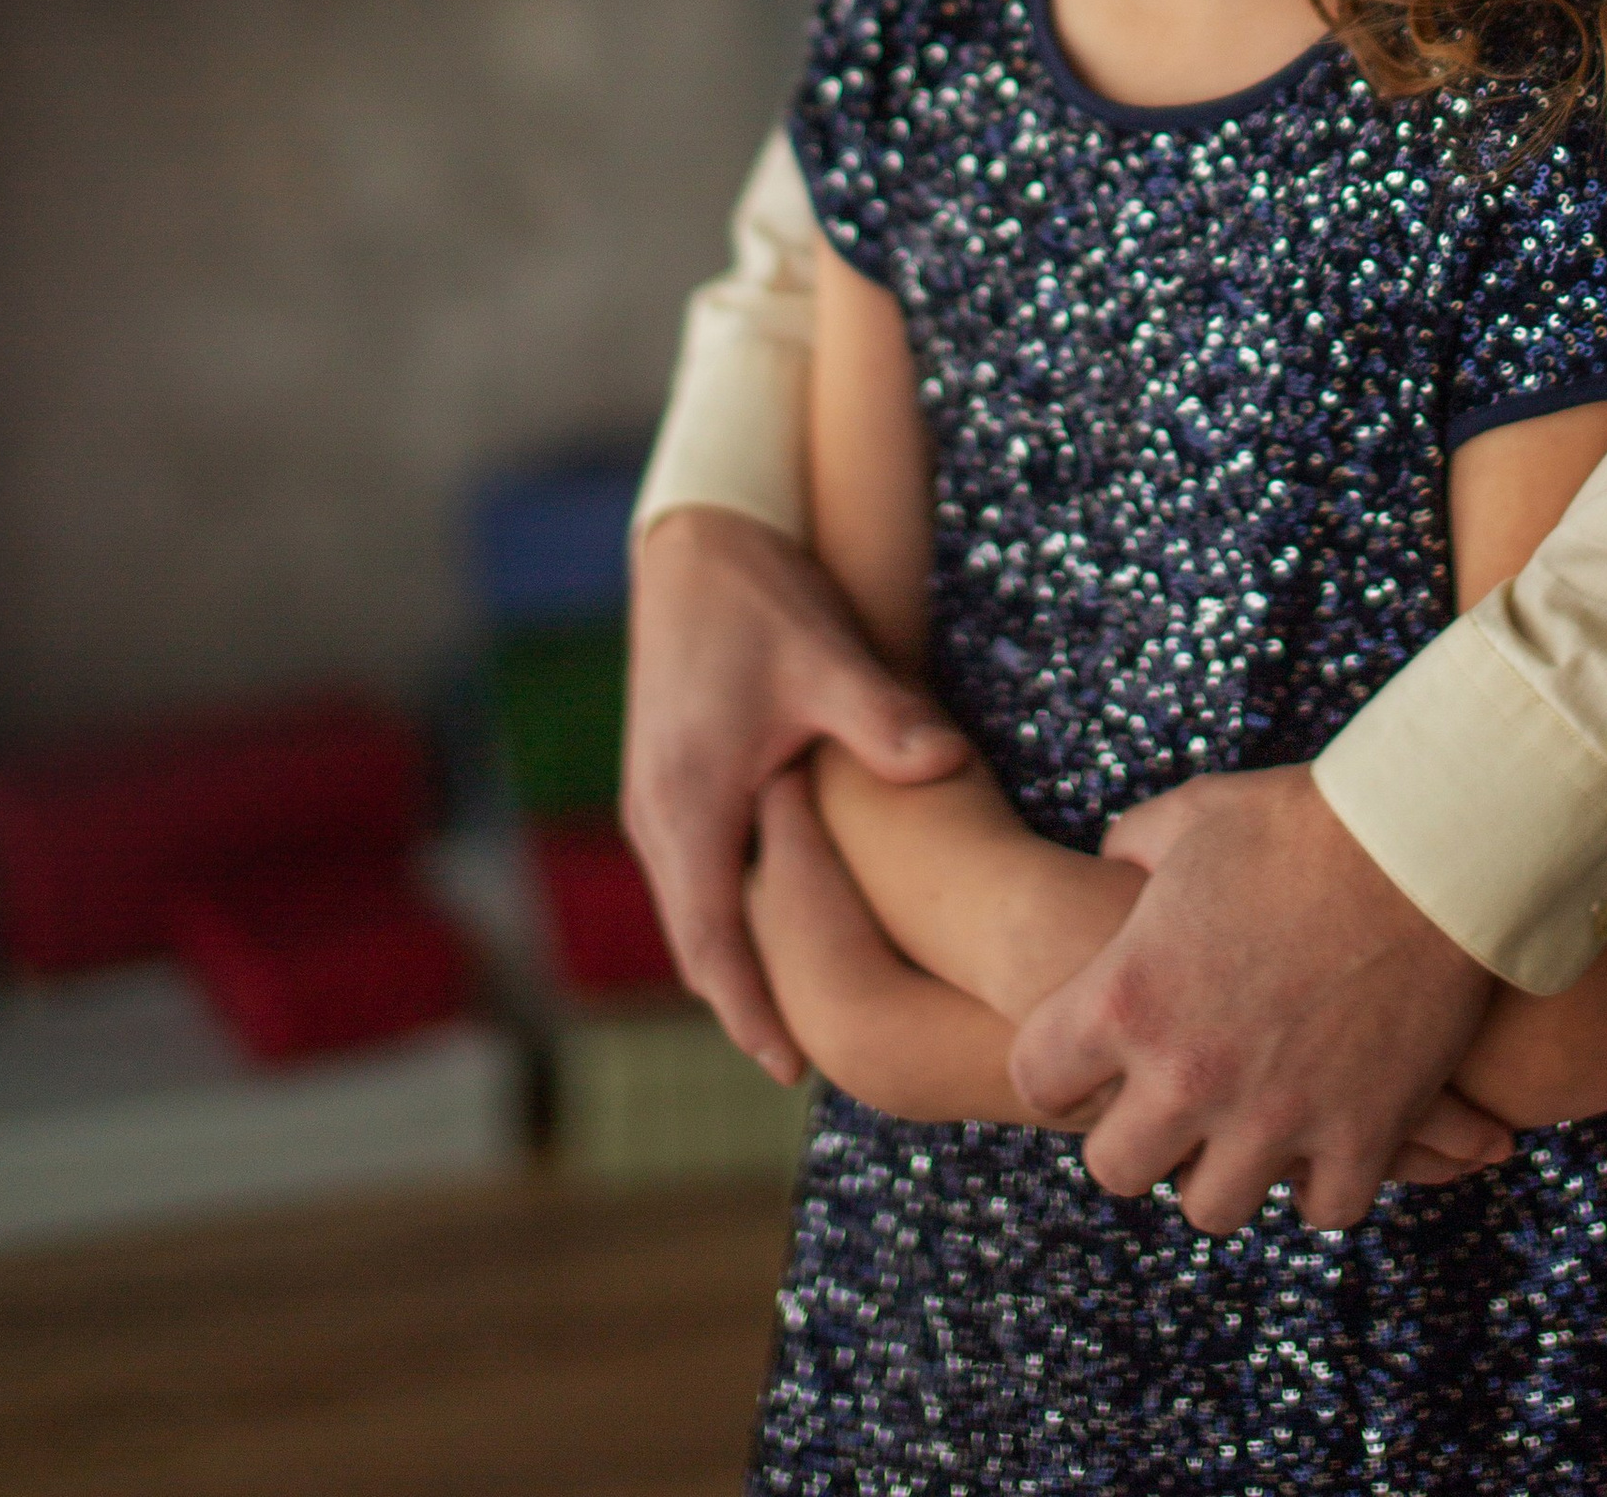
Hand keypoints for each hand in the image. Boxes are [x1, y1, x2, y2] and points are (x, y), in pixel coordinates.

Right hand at [623, 506, 965, 1079]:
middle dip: (750, 1001)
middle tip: (816, 1062)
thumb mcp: (824, 656)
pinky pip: (699, 870)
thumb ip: (882, 722)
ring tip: (805, 1010)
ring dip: (741, 957)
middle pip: (699, 942)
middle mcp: (659, 814)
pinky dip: (734, 910)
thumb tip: (947, 768)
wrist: (697, 537)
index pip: (712, 942)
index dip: (750, 1011)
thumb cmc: (758, 596)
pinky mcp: (672, 777)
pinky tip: (787, 917)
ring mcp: (658, 798)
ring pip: (698, 907)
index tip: (791, 1069)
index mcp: (689, 803)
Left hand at [1006, 762, 1505, 1235]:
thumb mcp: (1191, 817)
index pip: (1037, 1078)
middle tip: (1172, 1103)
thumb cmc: (1302, 820)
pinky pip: (1323, 1209)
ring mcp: (1275, 1117)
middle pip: (1115, 1169)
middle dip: (1137, 1136)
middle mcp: (1187, 1074)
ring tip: (1250, 1123)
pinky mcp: (1361, 1137)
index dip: (1059, 1067)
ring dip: (1226, 1167)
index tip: (1088, 1061)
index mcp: (1127, 996)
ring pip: (1212, 1207)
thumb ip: (1133, 848)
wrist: (1425, 845)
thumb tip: (1117, 863)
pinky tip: (1327, 1134)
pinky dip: (1323, 1180)